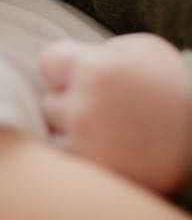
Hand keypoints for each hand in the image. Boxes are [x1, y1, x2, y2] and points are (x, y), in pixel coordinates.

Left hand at [38, 33, 191, 193]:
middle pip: (50, 102)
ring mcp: (88, 140)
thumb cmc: (173, 87)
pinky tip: (106, 150)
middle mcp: (86, 104)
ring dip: (73, 133)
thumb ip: (98, 51)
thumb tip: (70, 58)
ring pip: (57, 134)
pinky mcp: (94, 168)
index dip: (62, 70)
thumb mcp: (141, 50)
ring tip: (107, 132)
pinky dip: (81, 157)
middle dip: (69, 104)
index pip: (47, 63)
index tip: (79, 77)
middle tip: (102, 109)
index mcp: (95, 69)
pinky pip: (68, 160)